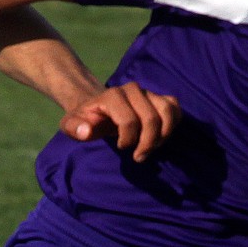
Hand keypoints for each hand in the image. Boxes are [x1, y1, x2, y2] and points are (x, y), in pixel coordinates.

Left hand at [59, 82, 180, 161]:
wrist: (98, 108)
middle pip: (151, 119)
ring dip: (163, 136)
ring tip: (151, 148)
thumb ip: (75, 128)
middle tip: (139, 156)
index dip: (127, 140)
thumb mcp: (72, 125)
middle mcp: (132, 90)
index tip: (121, 146)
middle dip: (147, 143)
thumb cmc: (86, 120)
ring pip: (167, 112)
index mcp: (111, 96)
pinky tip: (161, 137)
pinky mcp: (159, 97)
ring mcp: (148, 92)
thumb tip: (86, 131)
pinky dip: (173, 125)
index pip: (129, 121)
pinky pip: (175, 108)